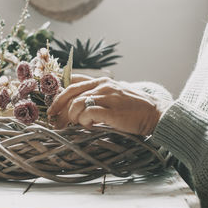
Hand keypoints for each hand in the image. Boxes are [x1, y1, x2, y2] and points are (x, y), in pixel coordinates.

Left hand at [47, 76, 169, 134]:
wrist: (154, 113)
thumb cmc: (134, 108)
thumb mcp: (115, 95)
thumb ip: (99, 96)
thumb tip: (78, 104)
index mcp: (102, 81)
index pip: (73, 80)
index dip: (59, 92)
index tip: (52, 106)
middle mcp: (103, 86)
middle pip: (70, 92)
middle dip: (58, 107)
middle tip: (54, 120)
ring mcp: (108, 97)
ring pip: (77, 104)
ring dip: (73, 117)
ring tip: (79, 124)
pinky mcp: (112, 111)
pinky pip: (88, 114)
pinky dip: (85, 122)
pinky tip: (91, 126)